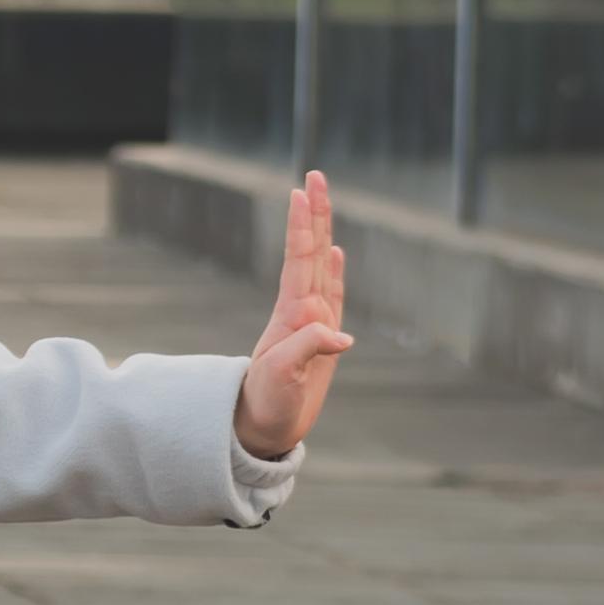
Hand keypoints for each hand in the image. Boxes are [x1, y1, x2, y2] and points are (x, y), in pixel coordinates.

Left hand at [234, 168, 354, 457]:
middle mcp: (301, 311)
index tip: (300, 190)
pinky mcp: (322, 339)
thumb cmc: (267, 404)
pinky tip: (335, 251)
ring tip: (322, 201)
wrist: (262, 429)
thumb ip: (307, 351)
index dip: (301, 225)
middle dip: (313, 214)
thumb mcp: (282, 378)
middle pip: (309, 252)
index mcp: (291, 314)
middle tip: (314, 175)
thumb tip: (341, 336)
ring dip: (323, 233)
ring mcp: (311, 322)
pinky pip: (333, 296)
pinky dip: (334, 271)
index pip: (298, 259)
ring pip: (320, 267)